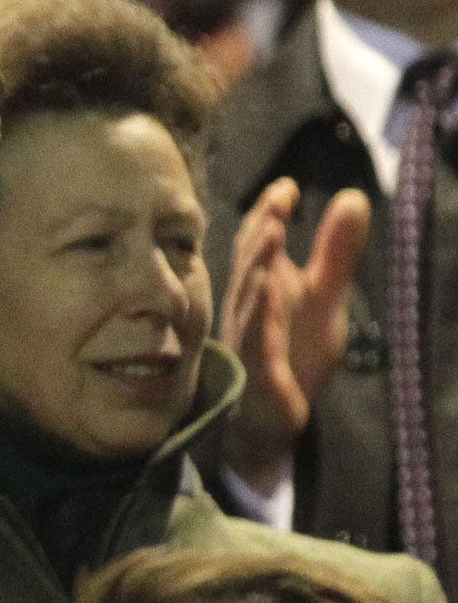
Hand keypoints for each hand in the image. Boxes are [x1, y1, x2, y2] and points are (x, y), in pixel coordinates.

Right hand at [220, 178, 370, 485]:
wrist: (274, 415)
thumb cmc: (293, 350)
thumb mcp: (325, 295)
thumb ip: (336, 250)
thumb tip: (353, 196)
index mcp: (265, 282)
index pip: (261, 239)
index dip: (271, 211)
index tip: (287, 187)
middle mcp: (250, 303)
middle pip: (251, 259)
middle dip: (262, 228)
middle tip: (276, 201)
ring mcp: (249, 334)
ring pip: (249, 293)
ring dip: (257, 263)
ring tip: (269, 232)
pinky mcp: (258, 366)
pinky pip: (257, 337)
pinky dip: (260, 313)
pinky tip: (267, 290)